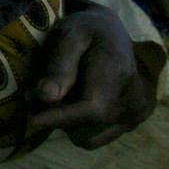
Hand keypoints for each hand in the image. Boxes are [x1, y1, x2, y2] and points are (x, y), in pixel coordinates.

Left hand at [27, 5, 155, 147]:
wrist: (111, 32)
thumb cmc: (84, 29)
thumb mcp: (67, 36)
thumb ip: (58, 66)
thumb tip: (45, 97)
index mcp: (118, 73)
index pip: (92, 110)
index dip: (59, 119)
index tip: (31, 121)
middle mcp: (134, 98)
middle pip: (86, 128)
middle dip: (58, 118)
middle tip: (43, 94)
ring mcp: (137, 112)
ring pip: (89, 139)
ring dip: (68, 126)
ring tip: (61, 97)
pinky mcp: (134, 120)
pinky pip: (97, 138)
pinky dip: (81, 127)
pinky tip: (76, 104)